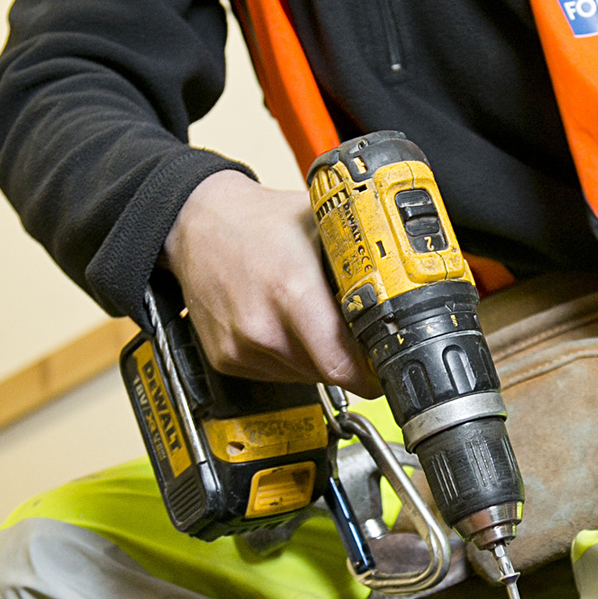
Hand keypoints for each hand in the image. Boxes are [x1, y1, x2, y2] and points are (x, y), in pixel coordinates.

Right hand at [164, 172, 377, 394]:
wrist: (195, 223)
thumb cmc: (259, 221)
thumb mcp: (323, 227)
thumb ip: (361, 265)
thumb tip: (402, 294)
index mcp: (292, 291)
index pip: (343, 366)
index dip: (371, 373)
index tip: (383, 365)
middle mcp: (263, 327)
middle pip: (328, 373)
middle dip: (348, 359)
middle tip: (351, 331)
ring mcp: (240, 347)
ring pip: (303, 377)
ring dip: (318, 358)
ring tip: (310, 317)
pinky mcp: (225, 359)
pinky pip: (275, 374)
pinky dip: (289, 357)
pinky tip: (282, 323)